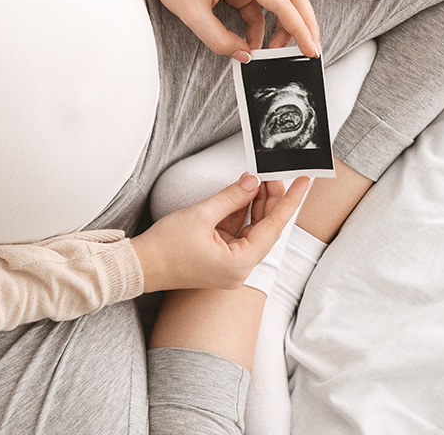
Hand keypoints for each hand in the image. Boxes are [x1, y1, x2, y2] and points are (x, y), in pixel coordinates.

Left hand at [123, 0, 320, 61]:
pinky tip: (255, 39)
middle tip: (310, 49)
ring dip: (284, 24)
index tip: (310, 49)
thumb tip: (244, 55)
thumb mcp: (192, 14)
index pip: (282, 3)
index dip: (299, 29)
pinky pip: (263, 0)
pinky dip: (264, 21)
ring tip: (275, 50)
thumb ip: (220, 40)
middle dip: (305, 24)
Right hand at [130, 173, 310, 291]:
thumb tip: (253, 182)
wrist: (138, 266)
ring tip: (259, 179)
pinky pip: (238, 232)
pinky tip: (244, 193)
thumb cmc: (165, 248)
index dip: (290, 201)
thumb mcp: (202, 214)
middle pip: (265, 228)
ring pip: (252, 229)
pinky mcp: (220, 258)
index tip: (305, 183)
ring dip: (256, 204)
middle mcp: (239, 268)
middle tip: (274, 174)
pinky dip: (241, 213)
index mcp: (240, 263)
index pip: (274, 227)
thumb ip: (232, 197)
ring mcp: (230, 264)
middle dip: (271, 199)